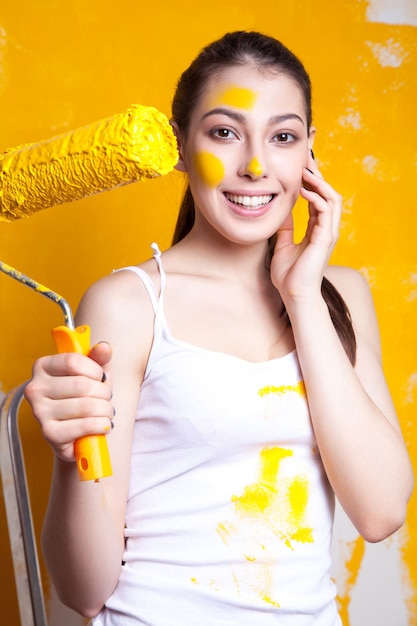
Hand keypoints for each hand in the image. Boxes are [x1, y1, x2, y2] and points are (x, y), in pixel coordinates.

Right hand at [25, 342, 113, 462]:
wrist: (77, 434)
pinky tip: (102, 425)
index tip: (100, 377)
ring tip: (105, 412)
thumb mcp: (94, 374)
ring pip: (87, 406)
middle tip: (105, 399)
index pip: (72, 361)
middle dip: (104, 393)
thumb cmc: (84, 398)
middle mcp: (36, 388)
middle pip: (82, 385)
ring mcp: (40, 412)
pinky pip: (86, 425)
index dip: (94, 370)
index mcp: (43, 367)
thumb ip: (100, 358)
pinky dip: (101, 425)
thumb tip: (104, 347)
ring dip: (105, 410)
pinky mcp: (50, 433)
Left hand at [270, 153, 341, 306]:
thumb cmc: (288, 275)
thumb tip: (280, 212)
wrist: (293, 294)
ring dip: (320, 183)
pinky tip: (304, 191)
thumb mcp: (283, 244)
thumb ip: (285, 228)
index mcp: (317, 229)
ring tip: (306, 171)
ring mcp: (328, 233)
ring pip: (332, 199)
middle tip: (306, 159)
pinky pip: (326, 211)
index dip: (311, 182)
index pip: (318, 199)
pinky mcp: (325, 239)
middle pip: (328, 194)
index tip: (300, 167)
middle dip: (318, 175)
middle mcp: (326, 229)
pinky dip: (317, 198)